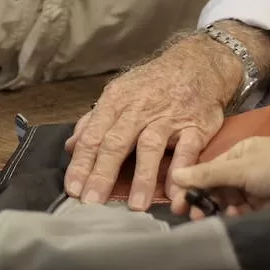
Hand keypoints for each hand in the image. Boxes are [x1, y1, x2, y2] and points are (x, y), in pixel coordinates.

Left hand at [62, 37, 235, 209]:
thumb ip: (94, 122)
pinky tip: (174, 193)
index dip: (81, 164)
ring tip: (135, 206)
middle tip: (92, 202)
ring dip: (142, 177)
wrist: (198, 63)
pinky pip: (187, 150)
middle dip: (103, 174)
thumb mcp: (120, 94)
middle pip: (116, 143)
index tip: (73, 189)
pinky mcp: (196, 125)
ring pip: (150, 146)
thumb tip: (71, 147)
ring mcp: (168, 117)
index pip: (93, 136)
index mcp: (116, 102)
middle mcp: (139, 109)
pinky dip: (181, 171)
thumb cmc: (154, 83)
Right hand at [168, 136, 269, 218]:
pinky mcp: (268, 204)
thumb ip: (209, 175)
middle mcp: (245, 169)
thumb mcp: (241, 168)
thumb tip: (174, 174)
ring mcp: (257, 187)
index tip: (179, 206)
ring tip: (225, 217)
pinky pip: (245, 212)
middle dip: (205, 203)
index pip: (206, 171)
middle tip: (196, 218)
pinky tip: (238, 219)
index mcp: (237, 154)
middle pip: (216, 189)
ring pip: (230, 202)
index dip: (191, 187)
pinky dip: (239, 216)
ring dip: (223, 211)